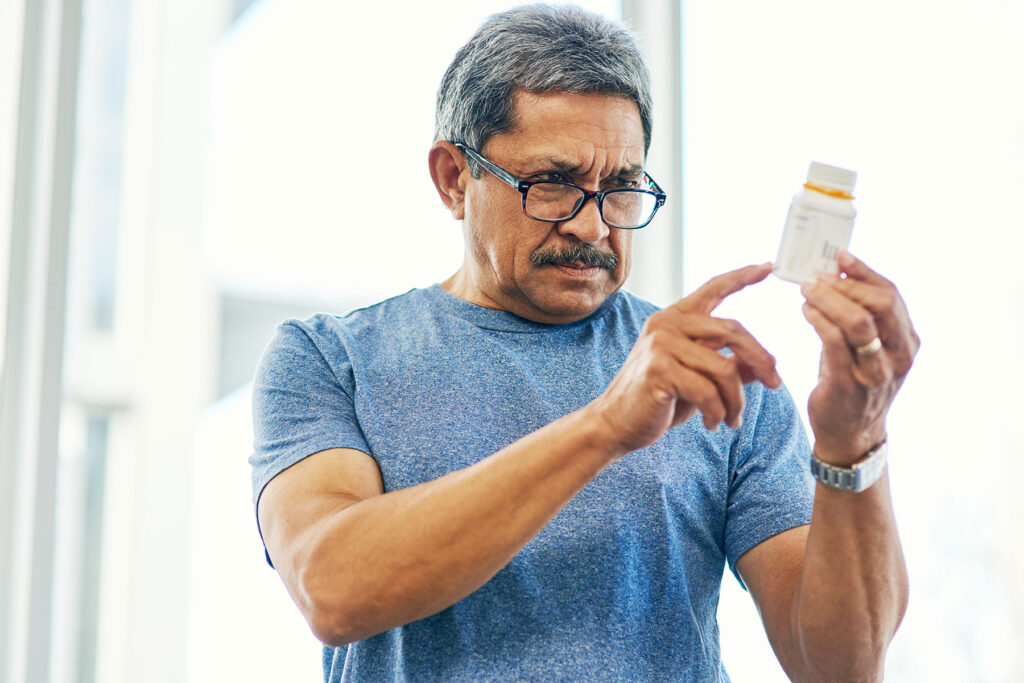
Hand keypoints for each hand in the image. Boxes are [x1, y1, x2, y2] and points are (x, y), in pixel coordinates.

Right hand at [592, 263, 781, 454]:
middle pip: (733, 330)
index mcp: (675, 318)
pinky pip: (708, 391)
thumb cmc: (659, 399)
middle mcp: (667, 324)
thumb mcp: (698, 378)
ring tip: (732, 420)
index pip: (713, 288)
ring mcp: (661, 345)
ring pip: (724, 368)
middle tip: (776, 384)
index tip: (768, 266)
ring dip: (736, 400)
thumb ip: (728, 365)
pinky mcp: (659, 370)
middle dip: (761, 359)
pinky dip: (718, 412)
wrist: (617, 423)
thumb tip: (766, 366)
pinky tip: (714, 424)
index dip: (742, 277)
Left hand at [799, 251, 919, 463]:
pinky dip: (819, 320)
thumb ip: (858, 315)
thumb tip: (836, 273)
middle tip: (820, 277)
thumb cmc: (855, 381)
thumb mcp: (866, 347)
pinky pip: (835, 343)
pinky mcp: (850, 385)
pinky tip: (806, 311)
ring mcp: (876, 372)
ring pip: (859, 322)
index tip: (840, 256)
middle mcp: (899, 356)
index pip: (891, 295)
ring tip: (808, 291)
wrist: (850, 432)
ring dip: (830, 299)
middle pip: (881, 303)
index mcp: (907, 341)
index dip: (865, 271)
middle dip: (847, 284)